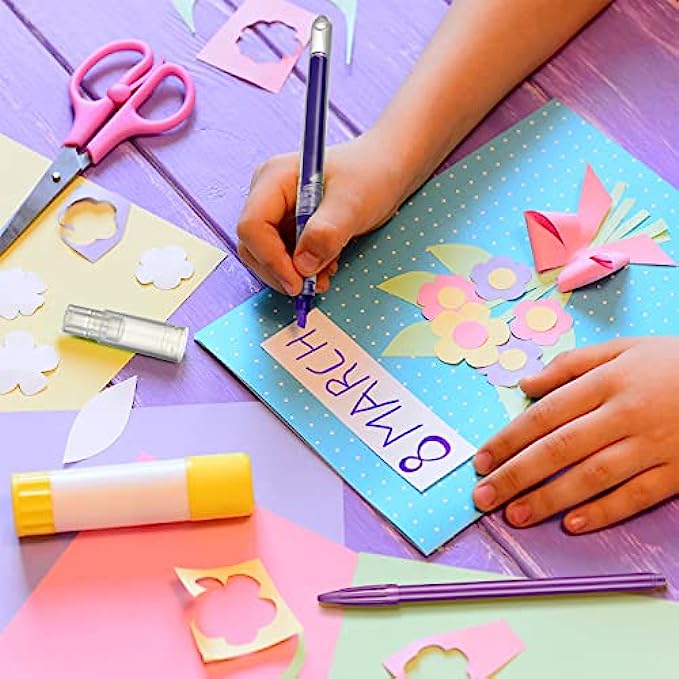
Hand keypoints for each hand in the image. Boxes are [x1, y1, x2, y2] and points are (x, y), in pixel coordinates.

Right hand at [237, 130, 407, 294]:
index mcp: (274, 179)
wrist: (386, 171)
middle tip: (313, 286)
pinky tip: (326, 267)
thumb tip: (302, 266)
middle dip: (281, 271)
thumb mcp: (352, 203)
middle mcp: (268, 196)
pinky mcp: (288, 228)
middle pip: (253, 246)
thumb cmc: (370, 175)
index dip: (270, 258)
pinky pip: (284, 258)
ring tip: (325, 275)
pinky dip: (302, 271)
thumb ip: (326, 233)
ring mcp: (276, 213)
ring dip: (293, 274)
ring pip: (267, 257)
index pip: (252, 226)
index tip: (297, 282)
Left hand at [472, 337, 678, 532]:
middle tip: (484, 497)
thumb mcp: (622, 349)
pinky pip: (638, 496)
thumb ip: (572, 365)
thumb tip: (525, 383)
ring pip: (593, 476)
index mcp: (606, 382)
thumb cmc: (672, 363)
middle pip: (560, 448)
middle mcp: (625, 413)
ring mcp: (653, 445)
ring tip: (515, 516)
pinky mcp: (678, 471)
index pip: (544, 414)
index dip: (509, 439)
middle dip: (516, 475)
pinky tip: (573, 525)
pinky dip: (605, 512)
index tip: (481, 461)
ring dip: (550, 499)